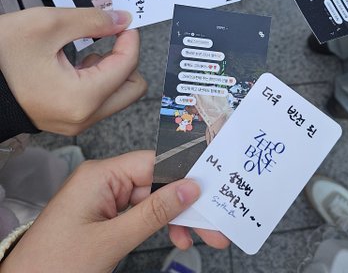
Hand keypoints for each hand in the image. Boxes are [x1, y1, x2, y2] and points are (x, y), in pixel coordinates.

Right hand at [0, 7, 146, 134]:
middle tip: (111, 38)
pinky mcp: (70, 121)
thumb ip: (92, 20)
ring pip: (119, 95)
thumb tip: (123, 20)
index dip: (130, 38)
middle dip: (127, 58)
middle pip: (133, 88)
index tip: (123, 22)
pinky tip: (79, 64)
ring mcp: (77, 123)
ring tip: (88, 52)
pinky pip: (101, 100)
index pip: (128, 65)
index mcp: (82, 97)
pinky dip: (100, 79)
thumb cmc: (1, 55)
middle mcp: (84, 117)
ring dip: (113, 69)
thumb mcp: (47, 24)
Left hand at [0, 151, 227, 272]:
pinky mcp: (106, 214)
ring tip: (200, 236)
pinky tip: (175, 237)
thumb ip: (154, 212)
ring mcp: (106, 197)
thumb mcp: (111, 240)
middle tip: (212, 222)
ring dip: (176, 218)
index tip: (211, 186)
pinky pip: (141, 213)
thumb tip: (190, 188)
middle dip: (185, 204)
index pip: (154, 163)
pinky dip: (159, 225)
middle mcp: (105, 180)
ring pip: (153, 200)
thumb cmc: (55, 264)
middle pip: (157, 183)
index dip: (184, 174)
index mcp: (101, 174)